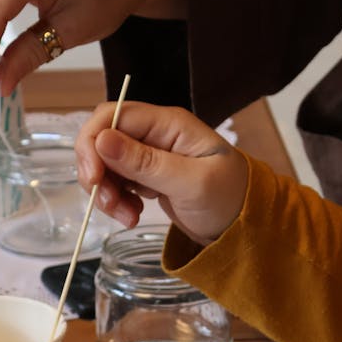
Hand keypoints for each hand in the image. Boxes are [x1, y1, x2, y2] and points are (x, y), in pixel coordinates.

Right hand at [74, 101, 248, 244]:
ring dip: (107, 192)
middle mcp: (156, 134)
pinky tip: (132, 216)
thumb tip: (102, 140)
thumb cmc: (230, 199)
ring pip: (107, 164)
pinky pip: (118, 182)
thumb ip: (146, 163)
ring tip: (127, 217)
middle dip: (98, 172)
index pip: (113, 115)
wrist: (247, 225)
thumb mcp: (190, 183)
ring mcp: (150, 155)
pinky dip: (117, 201)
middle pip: (104, 139)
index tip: (93, 178)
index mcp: (168, 124)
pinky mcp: (147, 176)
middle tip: (108, 204)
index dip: (94, 143)